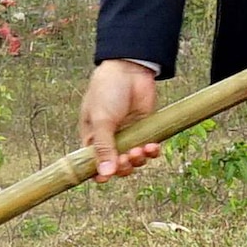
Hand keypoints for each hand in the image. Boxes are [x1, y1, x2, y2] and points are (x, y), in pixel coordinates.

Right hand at [79, 60, 162, 178]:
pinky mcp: (145, 131)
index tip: (107, 177)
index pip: (95, 164)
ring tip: (141, 149)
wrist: (129, 69)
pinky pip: (149, 150)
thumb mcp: (102, 121)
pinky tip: (153, 147)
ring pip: (134, 160)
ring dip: (138, 160)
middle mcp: (111, 140)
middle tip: (128, 158)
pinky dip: (152, 152)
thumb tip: (104, 174)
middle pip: (117, 166)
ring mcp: (129, 136)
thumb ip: (104, 148)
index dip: (101, 174)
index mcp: (93, 139)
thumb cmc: (107, 91)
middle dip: (123, 166)